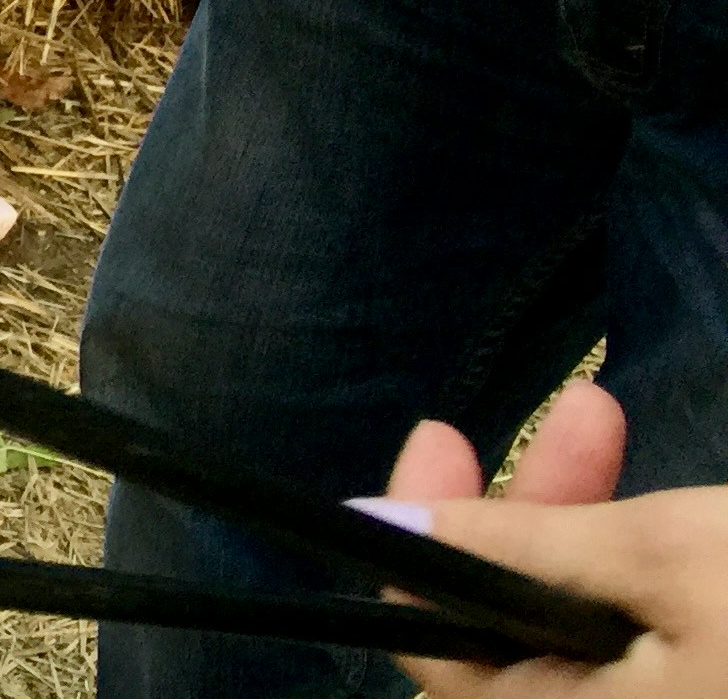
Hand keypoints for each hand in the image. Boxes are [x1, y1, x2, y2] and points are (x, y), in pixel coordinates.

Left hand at [377, 381, 727, 694]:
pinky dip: (632, 561)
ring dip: (589, 515)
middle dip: (531, 500)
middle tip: (568, 408)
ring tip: (601, 413)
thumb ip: (523, 545)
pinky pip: (631, 632)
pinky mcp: (691, 687)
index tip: (442, 443)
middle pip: (513, 616)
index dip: (421, 539)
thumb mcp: (658, 557)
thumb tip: (388, 521)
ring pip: (579, 615)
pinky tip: (659, 501)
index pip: (436, 639)